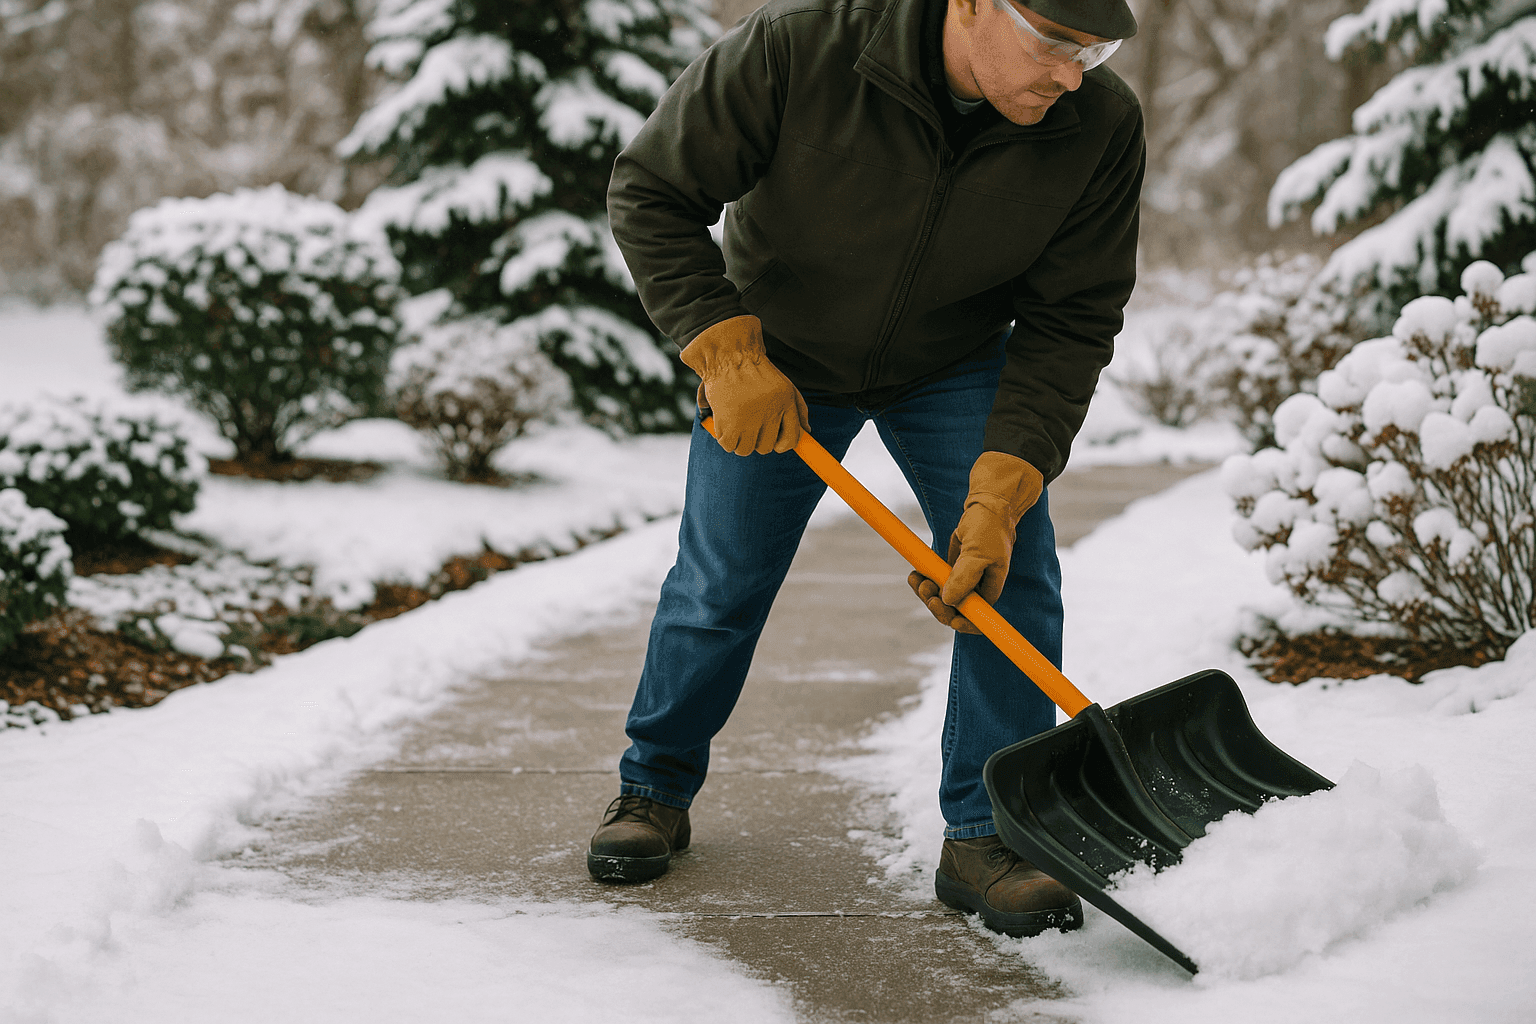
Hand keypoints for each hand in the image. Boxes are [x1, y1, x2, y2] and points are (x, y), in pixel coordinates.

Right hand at [681, 315, 807, 454]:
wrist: (727, 354)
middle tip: (748, 426)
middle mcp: (769, 411)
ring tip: (735, 424)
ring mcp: (749, 418)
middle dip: (757, 440)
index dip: (782, 445)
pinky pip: (728, 445)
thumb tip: (807, 432)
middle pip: (766, 447)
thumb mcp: (784, 385)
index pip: (792, 439)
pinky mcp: (729, 421)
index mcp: (785, 401)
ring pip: (746, 449)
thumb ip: (799, 408)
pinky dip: (725, 439)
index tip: (774, 443)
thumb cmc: (756, 371)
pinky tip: (724, 424)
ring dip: (739, 441)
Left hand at [909, 452, 1043, 632]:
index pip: (977, 621)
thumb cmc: (988, 530)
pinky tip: (914, 575)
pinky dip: (922, 582)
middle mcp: (975, 591)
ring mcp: (961, 582)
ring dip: (925, 594)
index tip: (949, 618)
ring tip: (916, 579)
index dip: (962, 624)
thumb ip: (965, 577)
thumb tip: (949, 601)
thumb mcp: (978, 553)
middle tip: (926, 590)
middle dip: (937, 605)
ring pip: (940, 600)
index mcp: (989, 591)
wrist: (985, 509)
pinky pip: (933, 585)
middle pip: (953, 612)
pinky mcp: (950, 572)